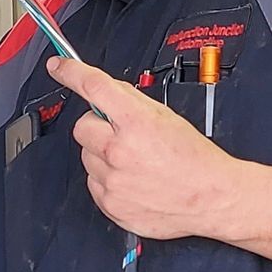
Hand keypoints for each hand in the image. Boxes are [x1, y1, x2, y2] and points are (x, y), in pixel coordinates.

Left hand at [46, 54, 241, 241]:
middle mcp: (119, 152)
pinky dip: (107, 179)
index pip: (94, 87)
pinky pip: (93, 183)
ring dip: (103, 155)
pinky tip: (132, 180)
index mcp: (136, 123)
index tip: (59, 67)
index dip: (71, 73)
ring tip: (135, 163)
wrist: (212, 199)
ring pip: (87, 156)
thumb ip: (133, 101)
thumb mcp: (167, 117)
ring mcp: (112, 181)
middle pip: (82, 126)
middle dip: (98, 126)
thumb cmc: (196, 160)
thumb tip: (109, 92)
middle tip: (122, 135)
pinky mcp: (110, 204)